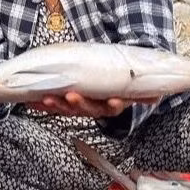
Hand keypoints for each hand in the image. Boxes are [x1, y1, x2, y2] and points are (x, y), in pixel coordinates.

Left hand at [30, 92, 158, 117]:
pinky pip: (51, 107)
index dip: (112, 105)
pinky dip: (41, 105)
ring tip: (47, 98)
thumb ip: (139, 89)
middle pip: (87, 109)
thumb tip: (158, 96)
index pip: (112, 107)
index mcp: (110, 104)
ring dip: (56, 105)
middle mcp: (94, 108)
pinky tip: (32, 101)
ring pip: (67, 110)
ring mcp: (77, 107)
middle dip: (78, 104)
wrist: (102, 79)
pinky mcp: (62, 104)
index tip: (113, 101)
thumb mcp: (127, 84)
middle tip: (71, 96)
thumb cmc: (115, 81)